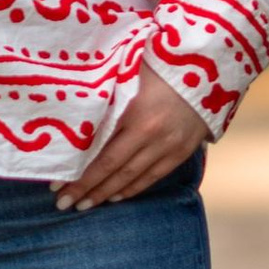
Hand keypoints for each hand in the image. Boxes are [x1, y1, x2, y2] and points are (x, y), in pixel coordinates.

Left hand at [52, 66, 208, 210]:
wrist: (210, 63)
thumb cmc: (161, 62)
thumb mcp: (129, 75)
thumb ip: (108, 99)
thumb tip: (78, 122)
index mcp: (139, 118)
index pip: (104, 158)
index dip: (81, 177)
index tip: (57, 188)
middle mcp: (155, 138)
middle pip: (116, 173)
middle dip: (88, 191)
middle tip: (64, 204)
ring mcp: (172, 147)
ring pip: (135, 179)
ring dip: (108, 195)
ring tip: (85, 206)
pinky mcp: (184, 150)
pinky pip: (155, 176)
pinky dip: (135, 188)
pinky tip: (117, 196)